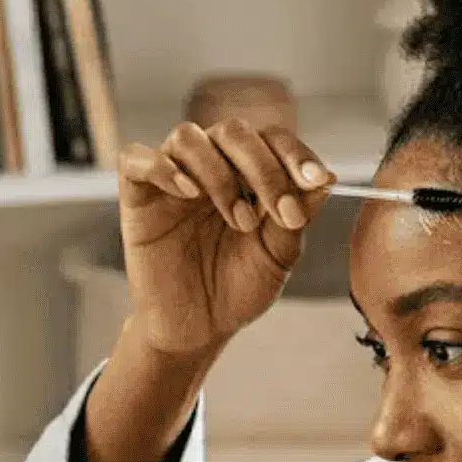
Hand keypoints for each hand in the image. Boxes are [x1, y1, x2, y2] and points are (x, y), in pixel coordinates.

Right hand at [117, 120, 336, 357]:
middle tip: (279, 211)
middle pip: (233, 132)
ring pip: (188, 137)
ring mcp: (172, 179)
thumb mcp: (279, 254)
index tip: (316, 180)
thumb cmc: (238, 289)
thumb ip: (297, 214)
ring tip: (238, 221)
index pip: (271, 139)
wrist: (199, 329)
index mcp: (246, 174)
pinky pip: (136, 159)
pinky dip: (162, 167)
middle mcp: (210, 167)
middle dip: (264, 168)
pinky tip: (189, 194)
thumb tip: (326, 177)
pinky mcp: (137, 196)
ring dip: (220, 175)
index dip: (295, 153)